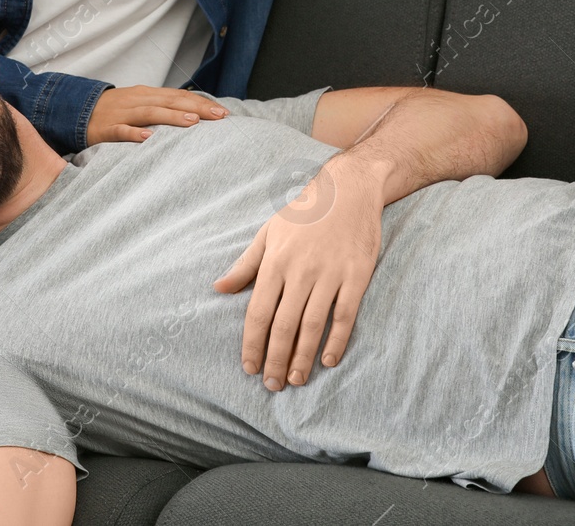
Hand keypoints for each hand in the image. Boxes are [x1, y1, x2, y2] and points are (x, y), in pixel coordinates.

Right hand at [86, 86, 227, 144]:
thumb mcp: (140, 103)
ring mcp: (122, 114)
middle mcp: (137, 100)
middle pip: (170, 102)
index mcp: (147, 94)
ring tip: (193, 122)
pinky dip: (135, 134)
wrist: (77, 111)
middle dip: (195, 108)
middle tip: (219, 116)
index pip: (178, 96)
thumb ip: (163, 107)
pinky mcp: (107, 129)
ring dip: (172, 117)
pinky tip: (149, 138)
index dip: (200, 102)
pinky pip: (122, 131)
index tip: (223, 112)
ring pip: (150, 113)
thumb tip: (193, 113)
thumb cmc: (115, 110)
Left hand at [212, 158, 382, 389]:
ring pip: (312, 325)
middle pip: (283, 325)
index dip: (252, 344)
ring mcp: (330, 273)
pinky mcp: (356, 275)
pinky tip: (329, 360)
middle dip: (275, 359)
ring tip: (295, 380)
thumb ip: (245, 265)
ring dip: (302, 357)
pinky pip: (345, 315)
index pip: (258, 312)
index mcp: (275, 261)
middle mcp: (300, 270)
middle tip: (271, 385)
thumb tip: (218, 289)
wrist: (348, 189)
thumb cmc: (304, 212)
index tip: (249, 368)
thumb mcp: (268, 233)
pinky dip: (337, 341)